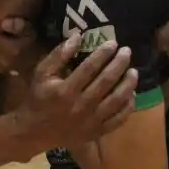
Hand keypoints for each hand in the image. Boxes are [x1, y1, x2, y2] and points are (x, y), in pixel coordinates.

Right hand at [14, 34, 138, 152]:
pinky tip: (131, 95)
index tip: (113, 43)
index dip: (103, 53)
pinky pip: (118, 119)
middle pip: (106, 81)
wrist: (35, 131)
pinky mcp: (96, 133)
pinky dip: (127, 107)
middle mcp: (80, 106)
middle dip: (119, 64)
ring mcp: (90, 121)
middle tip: (127, 52)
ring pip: (116, 100)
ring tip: (133, 71)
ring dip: (128, 84)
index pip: (89, 67)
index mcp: (65, 90)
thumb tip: (78, 36)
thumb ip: (59, 55)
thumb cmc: (39, 98)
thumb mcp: (42, 73)